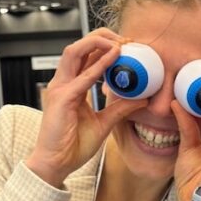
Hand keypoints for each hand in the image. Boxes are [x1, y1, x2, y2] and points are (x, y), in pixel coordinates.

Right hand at [26, 29, 144, 186]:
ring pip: (74, 52)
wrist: (57, 164)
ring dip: (98, 43)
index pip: (85, 56)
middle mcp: (62, 83)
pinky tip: (114, 57)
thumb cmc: (73, 144)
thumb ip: (120, 109)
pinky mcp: (61, 100)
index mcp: (70, 86)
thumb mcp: (104, 123)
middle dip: (101, 37)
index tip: (128, 45)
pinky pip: (82, 77)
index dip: (105, 46)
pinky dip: (98, 65)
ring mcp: (59, 89)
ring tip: (120, 42)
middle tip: (126, 39)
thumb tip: (143, 100)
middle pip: (78, 47)